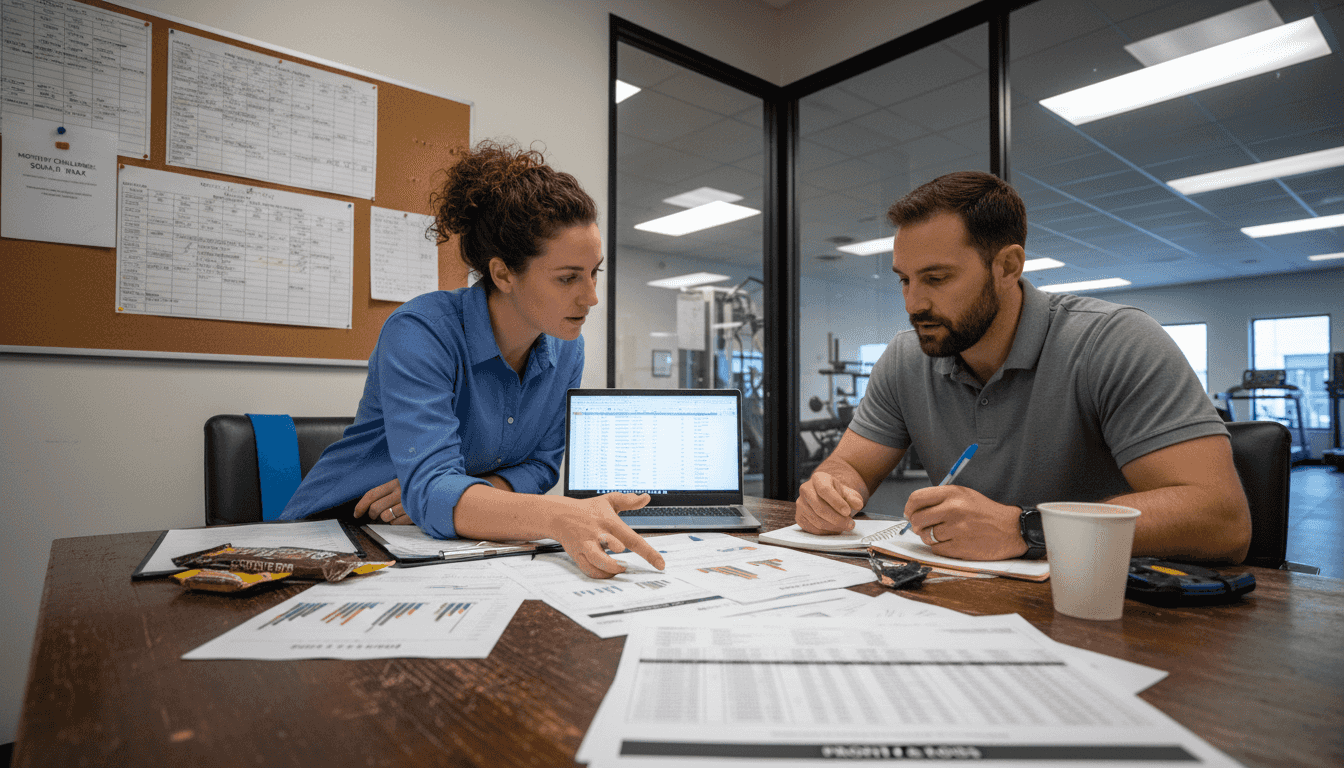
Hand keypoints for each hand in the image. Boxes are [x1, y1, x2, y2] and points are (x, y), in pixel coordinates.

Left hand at [353, 478, 412, 524]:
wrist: (438, 490)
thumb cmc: (417, 488)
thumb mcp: (402, 484)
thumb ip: (387, 492)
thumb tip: (368, 505)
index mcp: (395, 483)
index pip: (371, 495)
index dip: (360, 505)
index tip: (356, 514)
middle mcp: (400, 492)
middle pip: (375, 508)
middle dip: (372, 515)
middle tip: (374, 516)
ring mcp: (407, 504)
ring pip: (385, 517)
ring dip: (386, 519)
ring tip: (393, 514)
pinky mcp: (414, 514)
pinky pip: (396, 523)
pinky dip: (396, 522)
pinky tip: (402, 516)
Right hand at [549, 492, 666, 578]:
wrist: (559, 514)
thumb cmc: (588, 509)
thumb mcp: (609, 501)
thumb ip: (628, 501)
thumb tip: (646, 498)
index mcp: (609, 522)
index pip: (633, 538)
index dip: (649, 553)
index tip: (660, 564)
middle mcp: (598, 533)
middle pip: (614, 547)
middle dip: (623, 557)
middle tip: (629, 564)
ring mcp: (586, 544)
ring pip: (598, 561)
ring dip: (611, 568)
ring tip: (620, 568)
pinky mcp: (577, 554)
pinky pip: (588, 569)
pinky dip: (599, 574)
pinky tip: (608, 573)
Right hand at [795, 470, 864, 533]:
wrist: (828, 498)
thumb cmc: (838, 495)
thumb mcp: (849, 493)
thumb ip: (854, 498)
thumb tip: (857, 504)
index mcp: (818, 478)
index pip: (824, 490)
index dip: (836, 502)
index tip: (847, 512)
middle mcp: (806, 489)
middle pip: (819, 507)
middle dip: (837, 519)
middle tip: (850, 524)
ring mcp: (800, 504)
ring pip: (816, 520)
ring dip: (833, 527)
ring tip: (845, 526)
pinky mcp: (799, 517)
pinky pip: (812, 529)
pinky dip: (826, 532)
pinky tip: (835, 529)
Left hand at [903, 485, 1022, 559]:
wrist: (1011, 529)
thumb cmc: (985, 512)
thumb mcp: (964, 495)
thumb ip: (940, 499)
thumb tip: (913, 510)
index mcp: (952, 493)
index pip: (916, 498)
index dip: (909, 508)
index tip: (910, 513)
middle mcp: (953, 509)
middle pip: (917, 519)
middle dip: (916, 525)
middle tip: (923, 527)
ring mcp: (956, 529)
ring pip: (926, 536)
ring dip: (930, 537)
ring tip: (943, 534)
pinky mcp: (960, 547)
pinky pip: (936, 549)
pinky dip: (940, 548)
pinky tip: (952, 542)